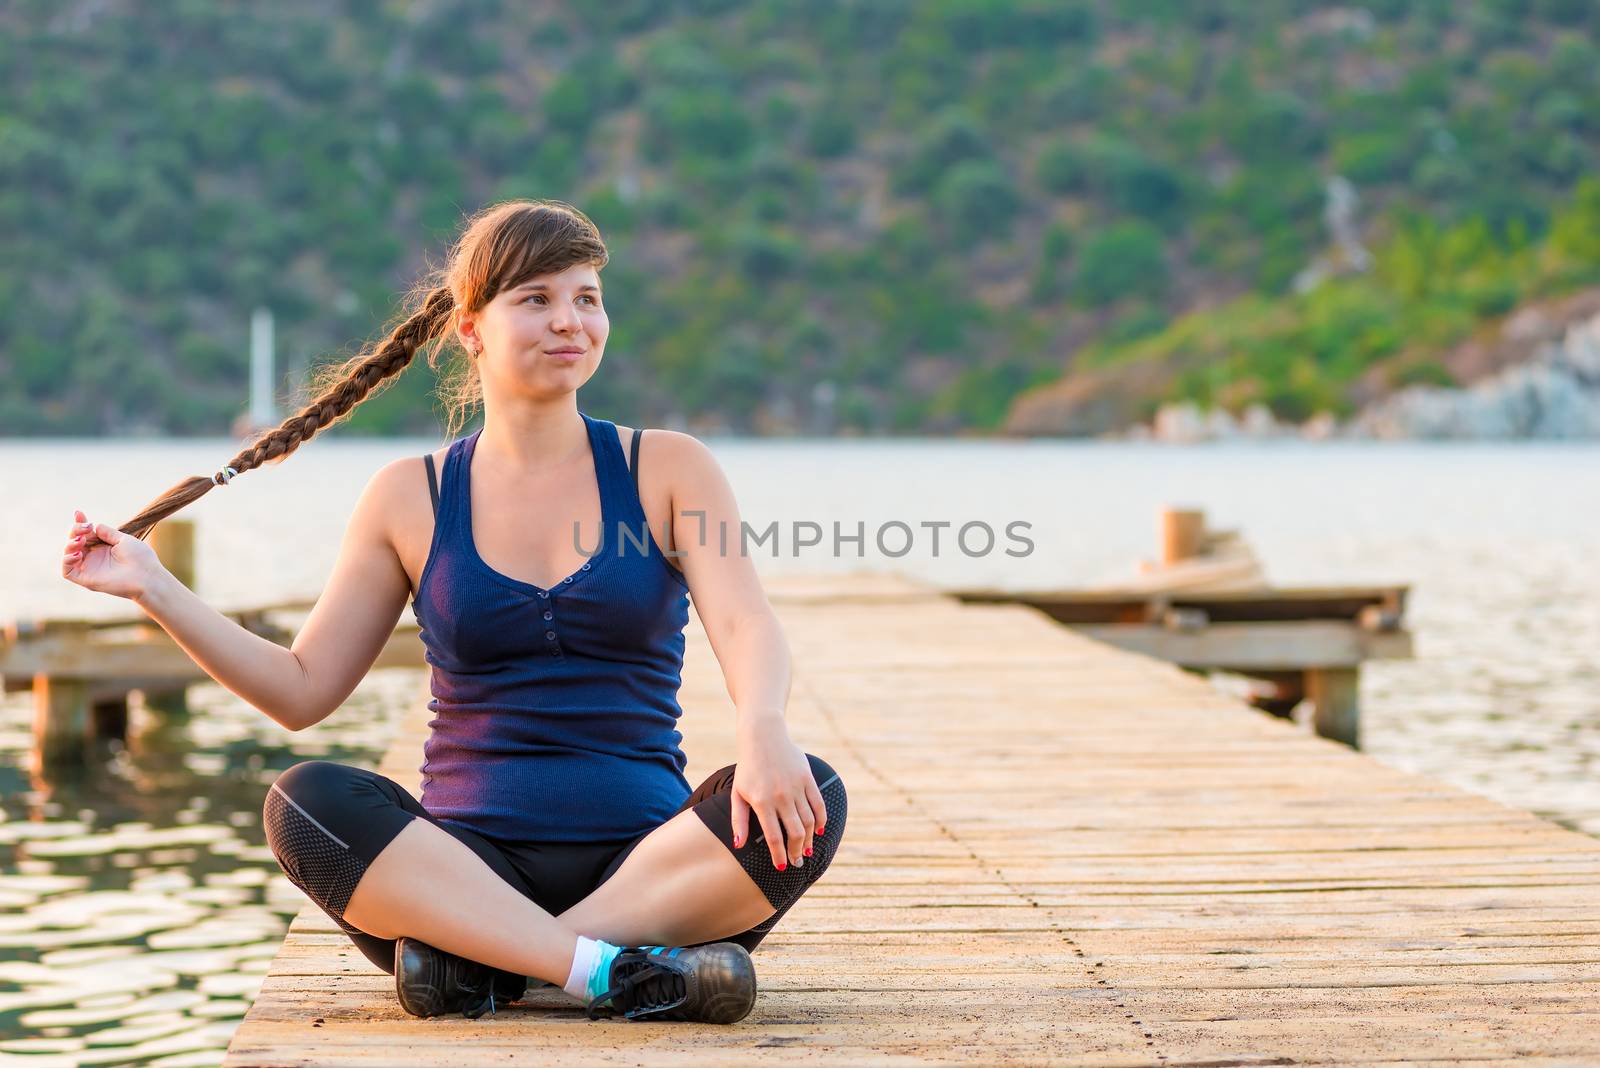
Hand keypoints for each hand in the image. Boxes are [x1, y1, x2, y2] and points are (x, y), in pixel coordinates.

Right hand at [61, 509, 161, 600]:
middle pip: (74, 541)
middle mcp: (94, 558)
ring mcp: (89, 569)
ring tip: (81, 539)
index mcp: (103, 547)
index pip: (85, 534)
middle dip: (75, 530)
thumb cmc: (140, 558)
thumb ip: (108, 533)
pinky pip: (67, 571)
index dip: (80, 524)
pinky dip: (67, 560)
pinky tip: (77, 553)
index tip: (79, 513)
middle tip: (86, 527)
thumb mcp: (123, 540)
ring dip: (70, 544)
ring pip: (68, 555)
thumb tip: (95, 525)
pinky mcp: (86, 580)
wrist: (147, 576)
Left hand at [729, 716, 826, 870]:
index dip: (779, 856)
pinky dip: (821, 820)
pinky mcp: (807, 779)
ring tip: (807, 850)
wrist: (763, 737)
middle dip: (797, 851)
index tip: (782, 867)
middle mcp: (781, 796)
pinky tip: (818, 830)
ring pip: (809, 821)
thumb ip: (738, 820)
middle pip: (795, 833)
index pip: (774, 837)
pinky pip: (818, 805)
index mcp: (762, 802)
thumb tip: (738, 845)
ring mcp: (796, 787)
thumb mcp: (737, 793)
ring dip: (810, 839)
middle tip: (797, 861)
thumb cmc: (748, 768)